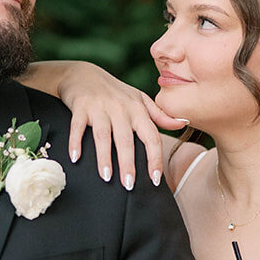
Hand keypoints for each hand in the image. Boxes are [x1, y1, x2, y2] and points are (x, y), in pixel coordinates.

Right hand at [55, 61, 186, 187]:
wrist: (82, 73)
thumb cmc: (114, 91)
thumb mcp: (139, 99)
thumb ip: (160, 115)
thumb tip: (183, 123)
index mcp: (137, 109)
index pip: (151, 136)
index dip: (154, 158)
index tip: (155, 179)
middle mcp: (120, 108)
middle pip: (126, 140)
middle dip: (128, 164)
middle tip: (129, 185)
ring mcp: (99, 107)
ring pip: (103, 135)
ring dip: (104, 157)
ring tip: (106, 177)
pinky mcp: (80, 106)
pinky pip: (78, 127)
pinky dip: (75, 142)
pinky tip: (75, 158)